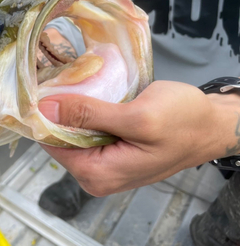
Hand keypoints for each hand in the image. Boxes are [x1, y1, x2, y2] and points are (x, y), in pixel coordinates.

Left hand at [39, 80, 239, 195]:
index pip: (50, 144)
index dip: (44, 115)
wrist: (211, 124)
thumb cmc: (184, 122)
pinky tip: (91, 94)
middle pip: (58, 139)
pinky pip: (86, 130)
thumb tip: (46, 109)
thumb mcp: (137, 117)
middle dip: (59, 110)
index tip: (42, 86)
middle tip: (64, 79)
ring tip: (79, 83)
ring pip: (70, 132)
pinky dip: (86, 112)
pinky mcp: (109, 151)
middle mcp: (95, 175)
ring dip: (73, 109)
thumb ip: (90, 115)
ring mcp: (102, 164)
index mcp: (97, 174)